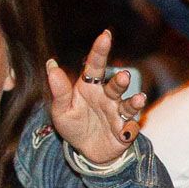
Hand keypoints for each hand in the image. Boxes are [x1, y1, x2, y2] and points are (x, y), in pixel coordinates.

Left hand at [46, 30, 148, 166]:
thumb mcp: (61, 111)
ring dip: (134, 102)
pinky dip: (130, 129)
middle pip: (115, 86)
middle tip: (122, 77)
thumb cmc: (73, 126)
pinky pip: (131, 128)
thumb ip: (59, 90)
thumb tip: (51, 64)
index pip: (95, 66)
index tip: (105, 35)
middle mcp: (107, 97)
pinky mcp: (125, 131)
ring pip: (128, 105)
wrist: (85, 152)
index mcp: (90, 87)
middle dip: (120, 81)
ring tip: (138, 99)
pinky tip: (127, 132)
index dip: (100, 51)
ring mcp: (118, 113)